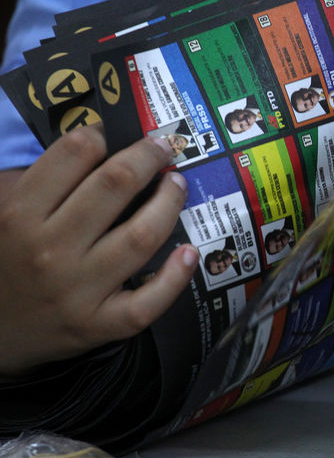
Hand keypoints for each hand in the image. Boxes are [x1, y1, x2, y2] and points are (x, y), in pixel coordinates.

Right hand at [0, 125, 197, 375]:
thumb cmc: (9, 263)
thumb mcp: (6, 214)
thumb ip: (42, 181)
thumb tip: (98, 140)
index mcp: (21, 214)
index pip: (73, 154)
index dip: (105, 133)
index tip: (121, 132)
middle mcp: (50, 249)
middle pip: (115, 185)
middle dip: (148, 156)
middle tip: (164, 146)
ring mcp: (78, 290)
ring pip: (142, 235)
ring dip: (170, 203)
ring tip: (177, 184)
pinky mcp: (100, 325)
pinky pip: (148, 301)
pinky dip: (175, 277)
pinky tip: (190, 252)